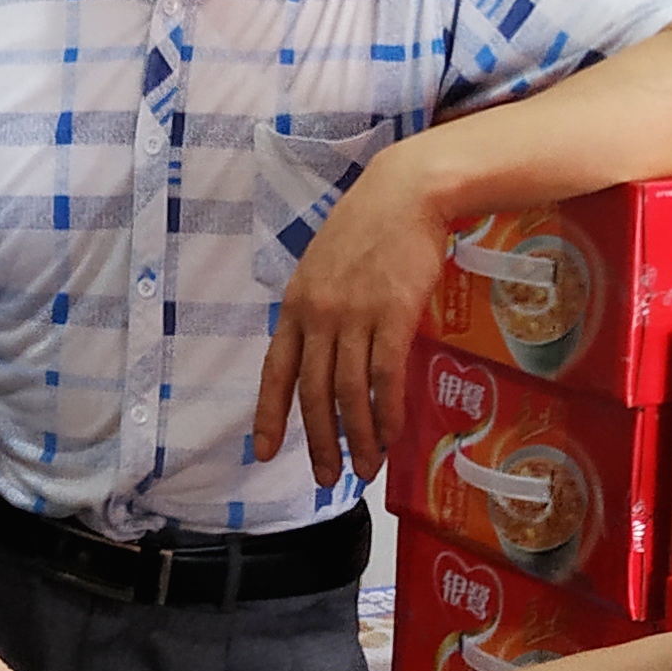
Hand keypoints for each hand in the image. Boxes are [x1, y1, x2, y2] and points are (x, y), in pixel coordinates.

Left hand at [255, 139, 451, 483]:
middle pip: (314, 393)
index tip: (265, 452)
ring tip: (366, 468)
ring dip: (358, 438)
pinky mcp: (393, 316)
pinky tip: (392, 436)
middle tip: (326, 478)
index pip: (276, 372)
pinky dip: (388, 413)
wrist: (406, 192)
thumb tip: (322, 353)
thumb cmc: (369, 226)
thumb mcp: (323, 266)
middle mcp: (318, 315)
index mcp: (296, 305)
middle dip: (319, 442)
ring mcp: (355, 316)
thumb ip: (317, 309)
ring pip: (350, 394)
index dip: (270, 416)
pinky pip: (385, 378)